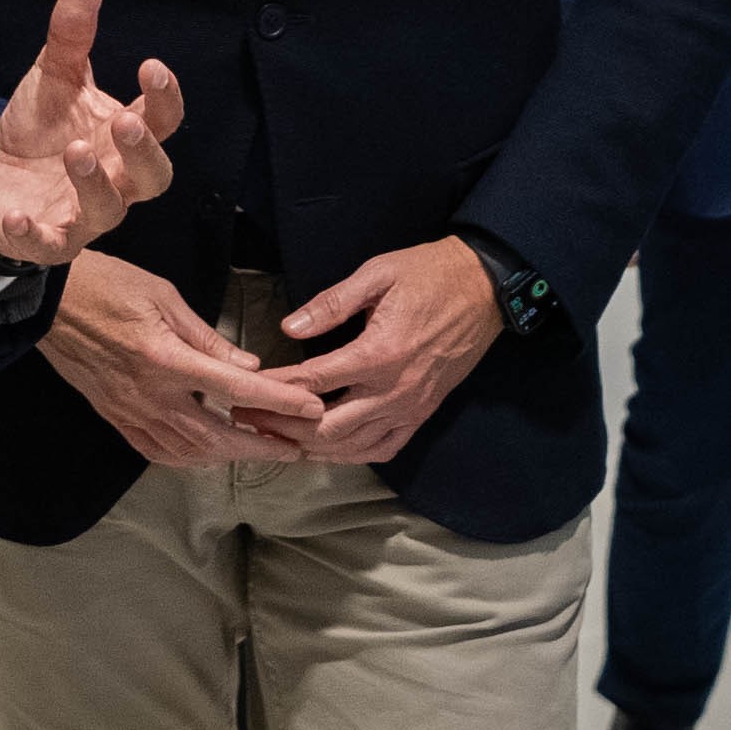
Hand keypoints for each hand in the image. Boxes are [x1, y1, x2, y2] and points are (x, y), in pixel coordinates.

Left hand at [0, 0, 183, 266]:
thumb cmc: (41, 130)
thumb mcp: (53, 77)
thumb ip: (71, 37)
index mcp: (124, 136)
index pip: (163, 121)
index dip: (165, 98)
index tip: (152, 67)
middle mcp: (117, 179)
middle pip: (154, 177)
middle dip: (144, 150)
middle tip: (125, 120)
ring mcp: (85, 215)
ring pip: (109, 210)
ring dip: (95, 184)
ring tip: (75, 152)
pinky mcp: (49, 239)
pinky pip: (49, 245)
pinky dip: (34, 234)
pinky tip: (18, 216)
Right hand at [40, 253, 329, 467]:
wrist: (46, 301)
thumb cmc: (106, 285)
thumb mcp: (164, 296)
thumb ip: (207, 338)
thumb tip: (247, 366)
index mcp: (165, 359)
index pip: (235, 389)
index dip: (278, 402)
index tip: (311, 410)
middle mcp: (149, 395)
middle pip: (216, 437)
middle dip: (261, 446)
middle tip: (295, 449)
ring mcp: (128, 411)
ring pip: (187, 452)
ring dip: (227, 455)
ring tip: (258, 450)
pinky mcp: (113, 417)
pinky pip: (156, 451)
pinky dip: (187, 457)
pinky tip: (205, 452)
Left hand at [271, 238, 509, 465]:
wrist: (485, 288)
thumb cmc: (430, 275)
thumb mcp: (378, 274)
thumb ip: (331, 303)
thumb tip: (289, 327)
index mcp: (379, 353)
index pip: (312, 381)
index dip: (274, 388)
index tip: (245, 390)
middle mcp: (393, 390)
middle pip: (326, 426)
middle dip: (283, 426)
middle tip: (248, 420)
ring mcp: (410, 407)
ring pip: (352, 446)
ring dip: (311, 447)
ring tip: (277, 439)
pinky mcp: (423, 413)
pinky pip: (384, 448)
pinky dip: (352, 455)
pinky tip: (328, 450)